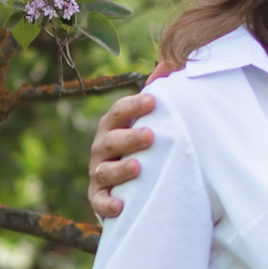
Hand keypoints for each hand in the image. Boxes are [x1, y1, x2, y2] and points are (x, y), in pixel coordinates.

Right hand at [88, 90, 157, 218]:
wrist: (132, 186)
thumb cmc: (142, 146)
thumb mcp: (148, 120)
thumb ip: (156, 93)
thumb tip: (169, 63)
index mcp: (113, 127)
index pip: (118, 112)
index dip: (134, 105)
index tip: (154, 100)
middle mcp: (101, 148)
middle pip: (111, 140)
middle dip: (130, 137)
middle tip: (151, 135)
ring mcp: (98, 173)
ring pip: (104, 171)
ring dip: (119, 169)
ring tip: (137, 167)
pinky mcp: (98, 199)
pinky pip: (99, 202)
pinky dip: (107, 205)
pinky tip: (121, 205)